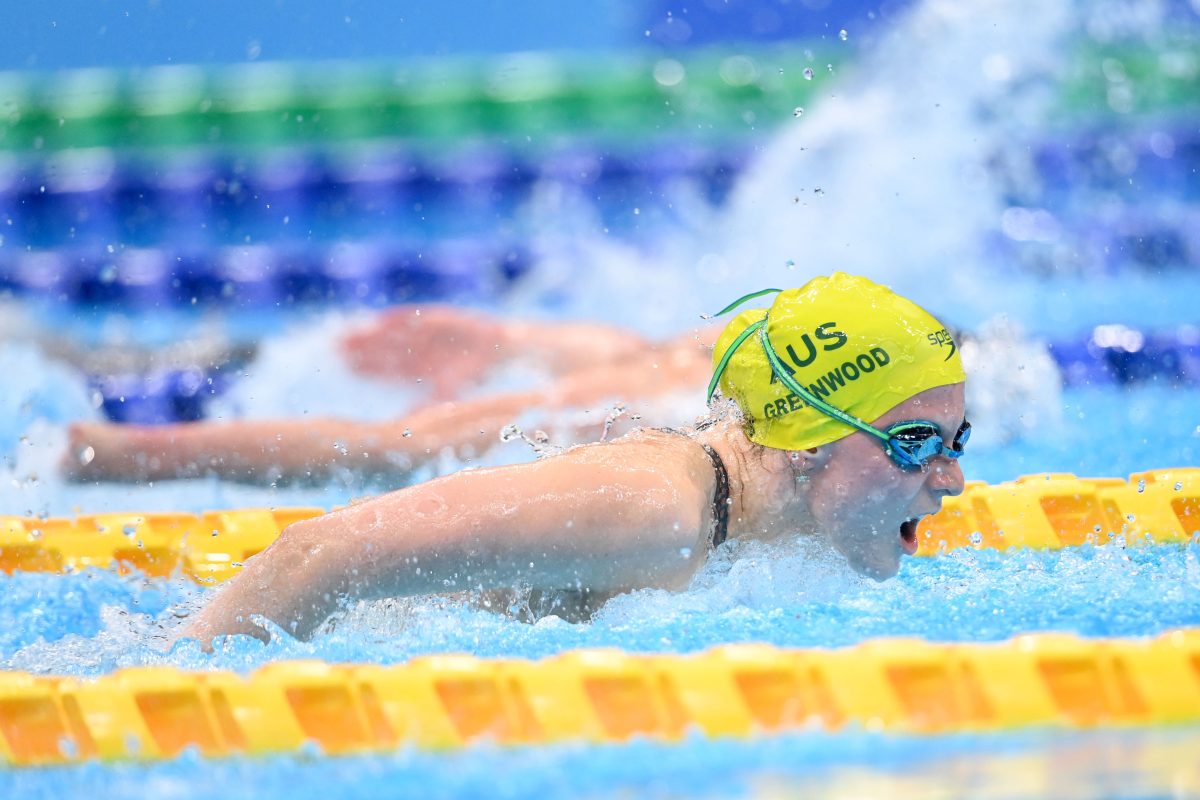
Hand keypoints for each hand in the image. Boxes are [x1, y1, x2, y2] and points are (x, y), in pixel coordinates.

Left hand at [339, 305, 507, 398]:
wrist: (505, 347)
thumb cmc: (478, 372)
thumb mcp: (447, 396)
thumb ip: (424, 409)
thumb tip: (404, 424)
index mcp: (420, 367)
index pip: (387, 367)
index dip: (366, 367)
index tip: (343, 366)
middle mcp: (420, 347)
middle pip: (384, 347)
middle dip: (361, 347)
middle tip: (334, 347)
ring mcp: (428, 331)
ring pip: (394, 332)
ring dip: (373, 332)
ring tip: (350, 332)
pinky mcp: (440, 316)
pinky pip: (415, 317)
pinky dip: (399, 319)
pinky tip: (380, 320)